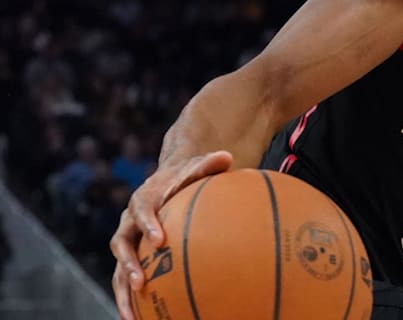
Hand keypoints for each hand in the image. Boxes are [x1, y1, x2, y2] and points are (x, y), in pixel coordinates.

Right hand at [110, 151, 232, 319]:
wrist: (168, 182)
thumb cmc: (187, 176)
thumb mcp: (198, 166)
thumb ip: (209, 163)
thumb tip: (227, 155)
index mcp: (143, 198)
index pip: (141, 210)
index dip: (147, 224)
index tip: (159, 239)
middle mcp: (129, 221)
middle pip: (120, 243)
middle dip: (128, 263)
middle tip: (141, 282)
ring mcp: (128, 242)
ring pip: (118, 268)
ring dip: (123, 291)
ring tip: (130, 316)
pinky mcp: (132, 258)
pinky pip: (126, 281)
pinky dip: (130, 301)